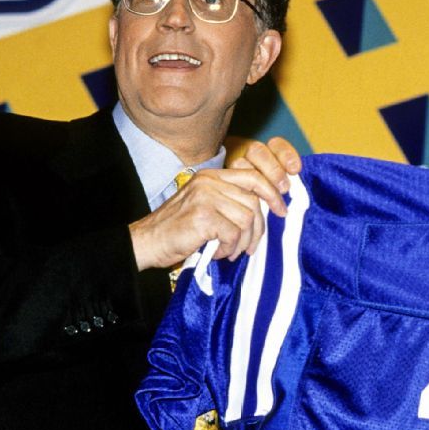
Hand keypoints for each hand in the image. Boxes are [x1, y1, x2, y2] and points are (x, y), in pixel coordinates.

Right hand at [128, 138, 301, 270]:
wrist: (147, 242)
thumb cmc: (178, 230)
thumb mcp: (205, 206)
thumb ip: (230, 201)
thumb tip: (265, 209)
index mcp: (212, 176)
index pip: (253, 177)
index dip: (272, 193)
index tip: (281, 211)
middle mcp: (209, 182)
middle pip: (253, 203)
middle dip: (257, 230)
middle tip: (249, 248)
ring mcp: (205, 197)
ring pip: (246, 219)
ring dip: (241, 242)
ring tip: (229, 252)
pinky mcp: (203, 216)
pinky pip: (233, 234)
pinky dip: (229, 249)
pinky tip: (216, 252)